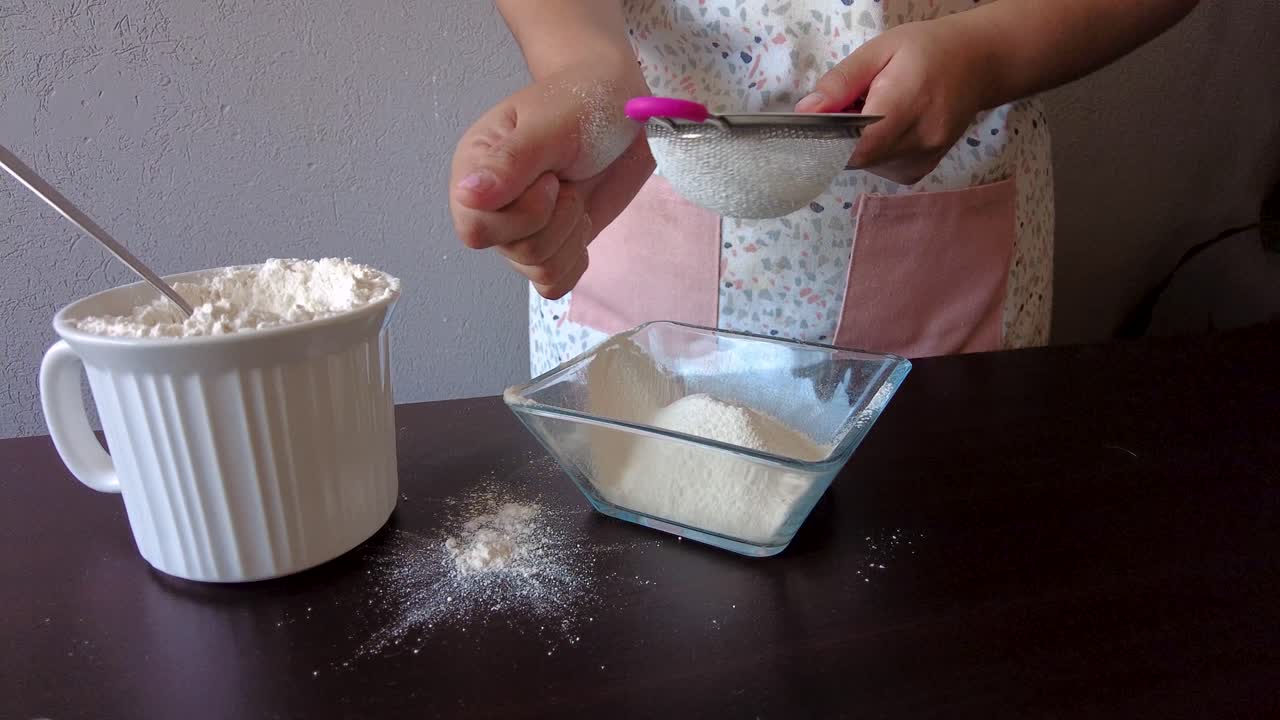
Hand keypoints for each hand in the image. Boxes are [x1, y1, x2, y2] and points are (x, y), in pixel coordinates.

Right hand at [450, 67, 653, 298]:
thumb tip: (467, 196)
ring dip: (572, 233)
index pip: (476, 228)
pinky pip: (554, 282)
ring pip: (538, 268)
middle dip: (556, 220)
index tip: (551, 178)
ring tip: (575, 193)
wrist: (620, 109)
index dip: (524, 213)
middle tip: (566, 180)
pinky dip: (575, 257)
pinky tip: (581, 224)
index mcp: (475, 170)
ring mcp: (519, 230)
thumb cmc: (581, 104)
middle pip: (513, 251)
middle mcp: (490, 205)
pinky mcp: (550, 245)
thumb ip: (509, 162)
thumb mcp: (548, 125)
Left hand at [795, 14, 994, 185]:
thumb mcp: (880, 49)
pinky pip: (881, 168)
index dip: (829, 141)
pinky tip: (886, 128)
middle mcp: (920, 140)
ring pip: (867, 165)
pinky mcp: (920, 170)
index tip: (818, 124)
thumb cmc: (928, 49)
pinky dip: (874, 152)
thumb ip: (841, 82)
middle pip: (858, 158)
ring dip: (858, 144)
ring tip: (872, 113)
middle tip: (848, 107)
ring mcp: (923, 160)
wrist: (979, 63)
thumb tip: (806, 112)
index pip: (858, 146)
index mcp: (908, 104)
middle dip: (841, 138)